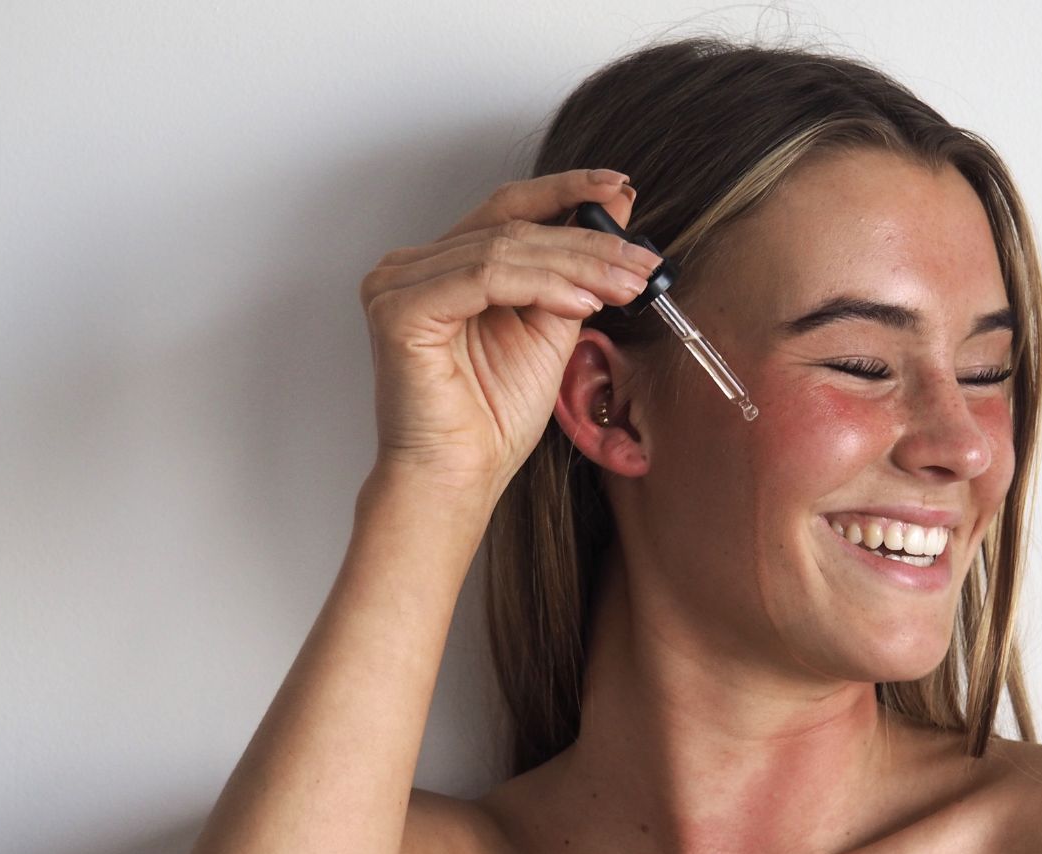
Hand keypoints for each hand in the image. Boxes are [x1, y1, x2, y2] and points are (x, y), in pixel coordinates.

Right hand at [357, 168, 661, 492]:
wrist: (460, 477)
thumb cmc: (493, 416)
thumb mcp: (550, 330)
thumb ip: (573, 274)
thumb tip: (615, 213)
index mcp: (442, 265)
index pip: (508, 209)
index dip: (565, 191)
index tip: (620, 187)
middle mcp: (411, 266)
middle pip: (513, 229)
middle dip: (590, 243)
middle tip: (644, 261)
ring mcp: (397, 283)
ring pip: (505, 250)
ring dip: (578, 265)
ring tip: (626, 285)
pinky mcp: (398, 308)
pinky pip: (482, 276)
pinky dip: (540, 284)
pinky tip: (582, 302)